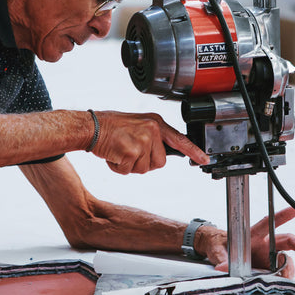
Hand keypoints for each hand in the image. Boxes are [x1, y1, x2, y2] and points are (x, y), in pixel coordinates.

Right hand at [92, 111, 208, 173]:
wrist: (91, 127)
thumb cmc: (111, 126)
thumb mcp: (137, 124)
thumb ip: (152, 136)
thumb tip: (162, 153)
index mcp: (155, 122)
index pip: (179, 139)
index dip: (193, 151)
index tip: (204, 159)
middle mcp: (152, 130)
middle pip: (159, 163)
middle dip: (144, 162)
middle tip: (129, 150)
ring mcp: (142, 141)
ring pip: (144, 169)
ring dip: (130, 165)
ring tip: (119, 150)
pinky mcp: (131, 152)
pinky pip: (128, 171)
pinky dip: (118, 167)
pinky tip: (113, 153)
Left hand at [198, 207, 294, 278]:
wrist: (215, 251)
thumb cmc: (218, 245)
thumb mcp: (216, 250)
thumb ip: (221, 258)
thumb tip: (221, 267)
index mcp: (252, 234)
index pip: (267, 223)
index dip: (281, 216)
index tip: (294, 210)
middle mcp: (263, 243)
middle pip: (286, 240)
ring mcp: (267, 255)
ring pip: (285, 258)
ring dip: (289, 267)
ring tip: (286, 276)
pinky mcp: (268, 267)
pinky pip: (280, 270)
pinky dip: (284, 276)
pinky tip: (283, 281)